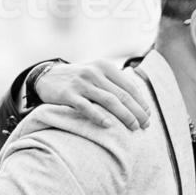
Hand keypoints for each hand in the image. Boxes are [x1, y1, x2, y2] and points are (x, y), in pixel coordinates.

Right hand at [35, 60, 151, 129]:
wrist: (46, 76)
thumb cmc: (79, 79)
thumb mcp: (97, 73)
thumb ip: (115, 83)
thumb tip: (139, 103)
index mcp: (105, 67)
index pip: (130, 86)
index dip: (141, 102)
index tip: (148, 115)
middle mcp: (95, 72)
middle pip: (122, 95)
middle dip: (137, 111)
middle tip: (145, 125)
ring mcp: (82, 83)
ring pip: (109, 101)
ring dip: (124, 115)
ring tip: (134, 127)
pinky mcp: (68, 93)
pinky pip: (86, 107)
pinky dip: (98, 116)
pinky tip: (108, 125)